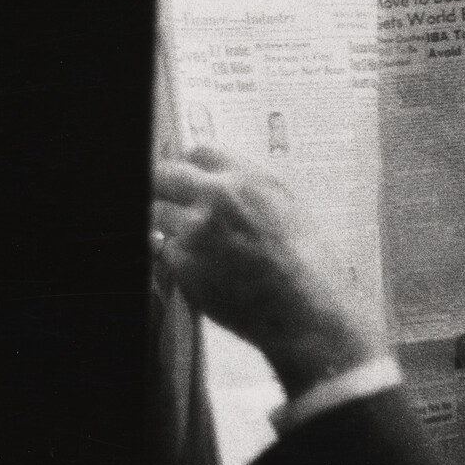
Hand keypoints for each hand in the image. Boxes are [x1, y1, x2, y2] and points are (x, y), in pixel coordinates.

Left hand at [152, 146, 388, 398]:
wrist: (307, 311)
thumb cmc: (308, 266)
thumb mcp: (287, 208)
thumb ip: (247, 188)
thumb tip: (214, 179)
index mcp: (249, 179)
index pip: (198, 152)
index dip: (189, 167)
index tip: (185, 179)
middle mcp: (219, 197)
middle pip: (164, 174)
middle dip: (162, 187)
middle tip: (166, 202)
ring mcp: (197, 228)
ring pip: (156, 212)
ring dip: (167, 225)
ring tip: (193, 245)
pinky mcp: (184, 261)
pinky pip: (164, 250)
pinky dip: (175, 258)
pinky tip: (202, 270)